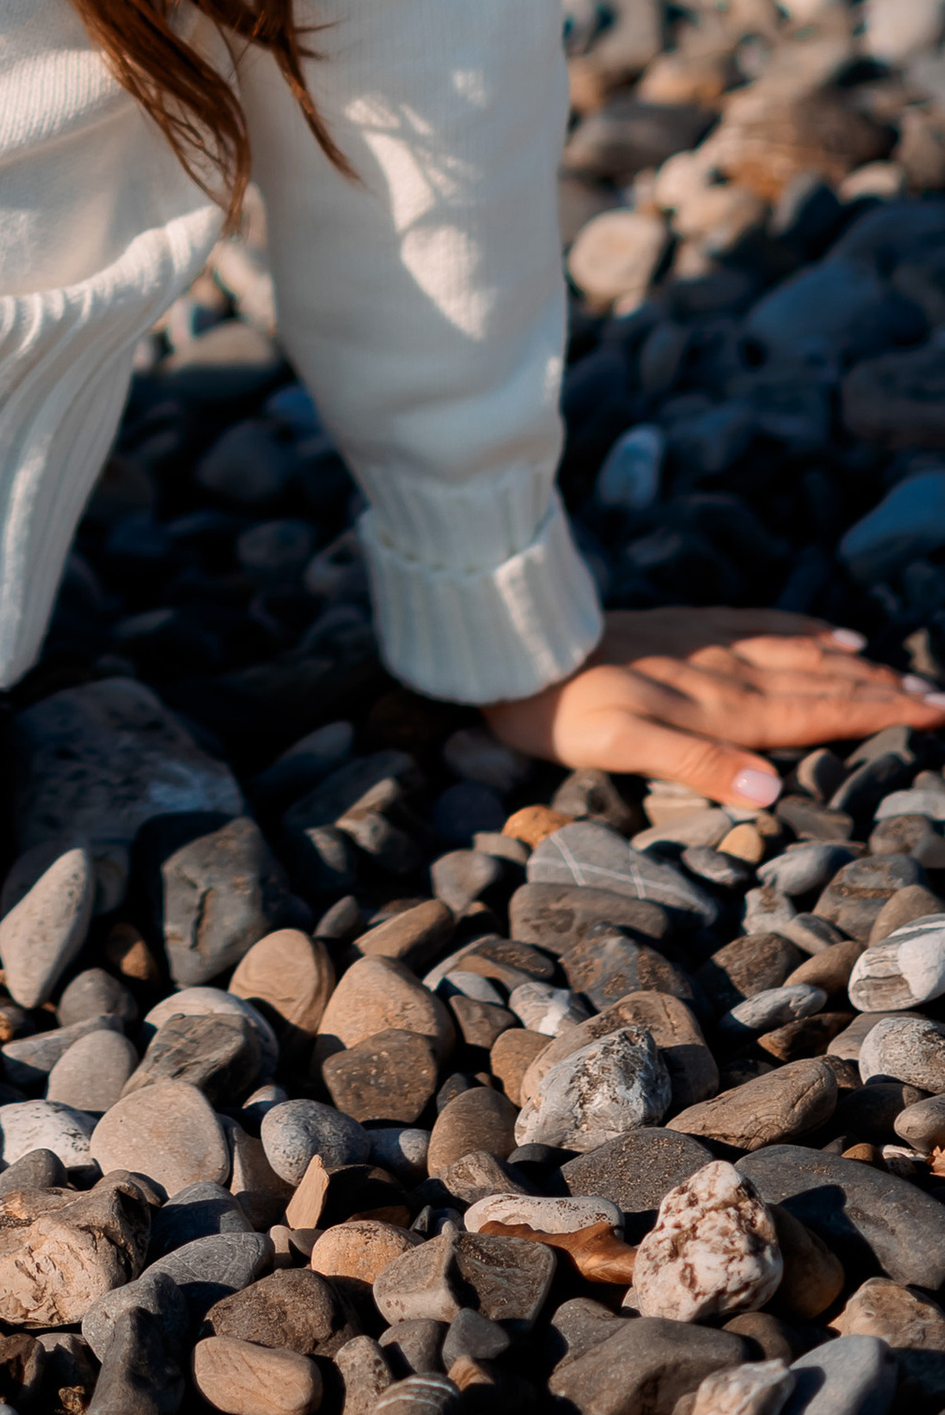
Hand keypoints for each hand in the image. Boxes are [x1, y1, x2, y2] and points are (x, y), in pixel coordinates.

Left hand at [483, 607, 944, 809]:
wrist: (512, 647)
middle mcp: (722, 673)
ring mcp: (703, 647)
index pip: (814, 713)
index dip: (876, 714)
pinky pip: (757, 626)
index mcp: (719, 707)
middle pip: (817, 683)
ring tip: (897, 670)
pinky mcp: (681, 629)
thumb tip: (772, 788)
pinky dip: (799, 631)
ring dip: (850, 666)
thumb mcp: (620, 745)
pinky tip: (822, 632)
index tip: (935, 714)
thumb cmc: (559, 709)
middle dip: (881, 692)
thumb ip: (696, 762)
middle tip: (940, 698)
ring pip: (795, 654)